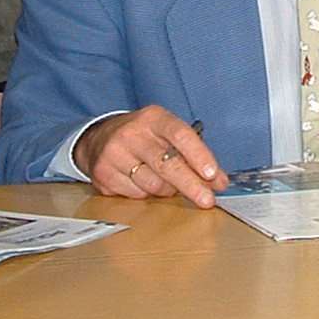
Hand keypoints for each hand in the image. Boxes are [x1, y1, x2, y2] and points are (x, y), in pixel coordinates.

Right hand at [73, 105, 225, 207]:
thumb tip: (219, 182)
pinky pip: (136, 196)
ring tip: (164, 181)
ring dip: (166, 190)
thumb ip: (195, 156)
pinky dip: (145, 195)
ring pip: (153, 185)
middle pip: (167, 164)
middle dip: (191, 185)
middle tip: (207, 200)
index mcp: (153, 118)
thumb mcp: (168, 136)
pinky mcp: (103, 174)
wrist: (98, 139)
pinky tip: (141, 182)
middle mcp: (132, 133)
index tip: (212, 175)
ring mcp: (114, 154)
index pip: (180, 135)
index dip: (199, 156)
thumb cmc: (143, 138)